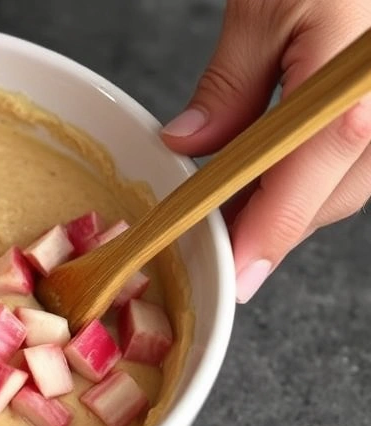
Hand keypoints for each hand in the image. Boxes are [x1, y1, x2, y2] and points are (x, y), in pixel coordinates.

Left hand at [160, 0, 370, 303]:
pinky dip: (315, 172)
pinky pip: (360, 158)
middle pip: (330, 198)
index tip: (235, 278)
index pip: (305, 188)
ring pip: (348, 184)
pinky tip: (276, 171)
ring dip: (291, 201)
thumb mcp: (266, 9)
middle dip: (268, 224)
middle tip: (208, 232)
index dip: (265, 240)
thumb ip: (232, 87)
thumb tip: (191, 146)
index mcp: (355, 99)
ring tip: (232, 203)